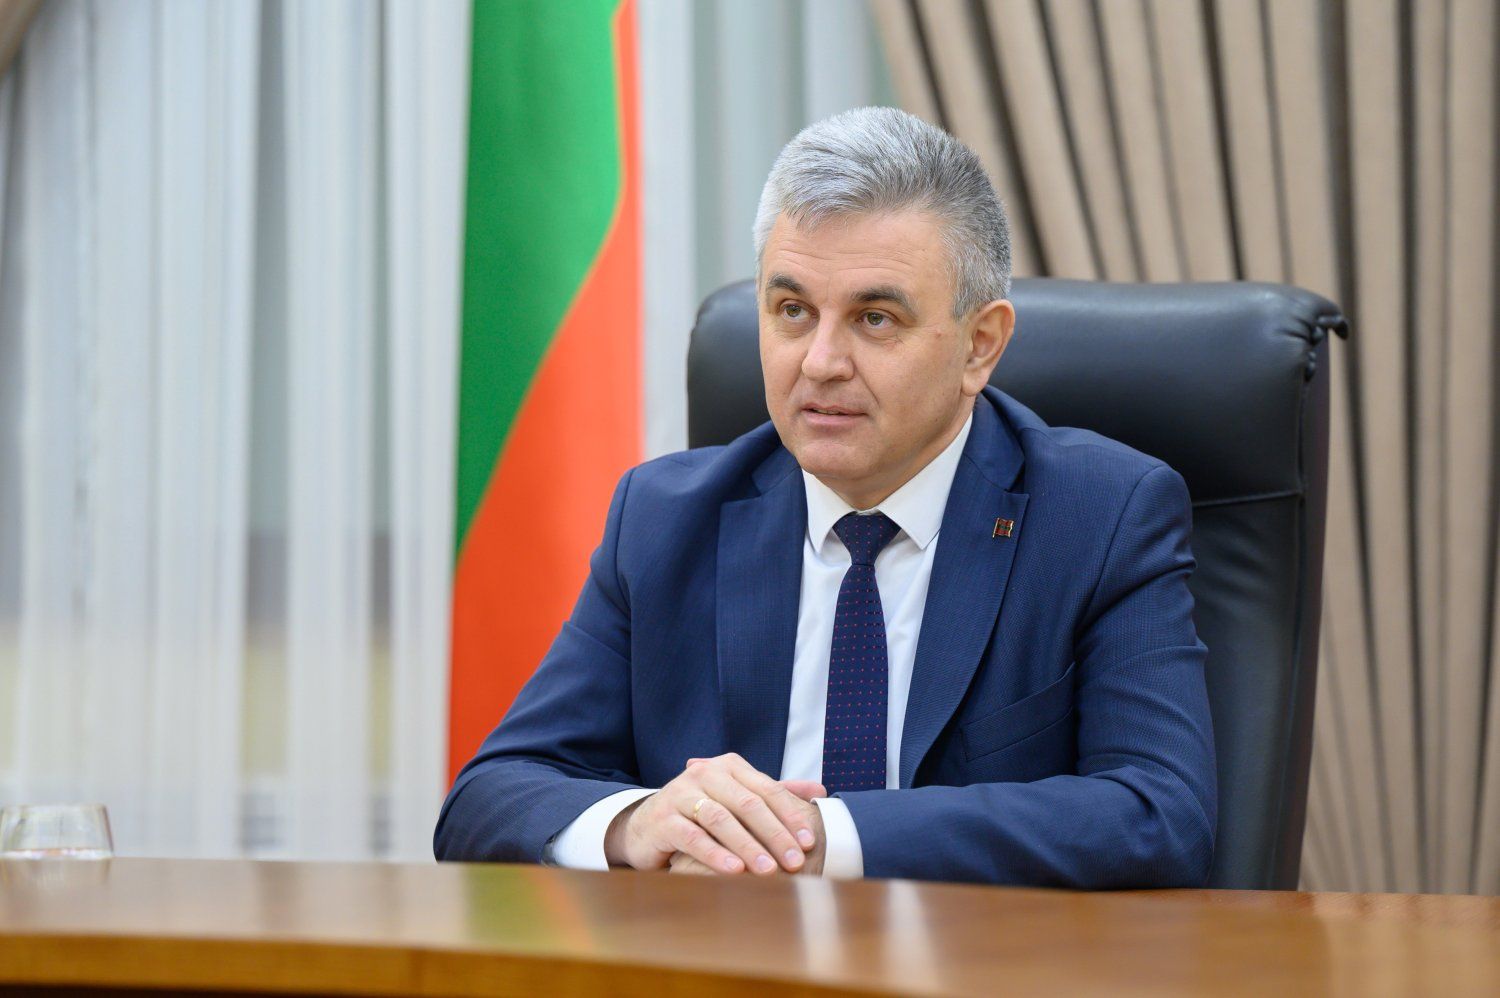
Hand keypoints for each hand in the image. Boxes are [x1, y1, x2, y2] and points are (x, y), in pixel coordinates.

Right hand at [603, 753, 823, 874]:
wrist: (647, 825)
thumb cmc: (699, 812)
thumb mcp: (736, 798)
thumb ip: (774, 793)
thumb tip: (819, 790)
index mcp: (728, 766)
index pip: (767, 789)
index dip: (790, 816)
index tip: (809, 842)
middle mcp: (704, 773)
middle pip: (747, 803)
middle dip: (775, 834)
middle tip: (794, 862)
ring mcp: (681, 794)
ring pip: (721, 819)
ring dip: (748, 846)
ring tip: (768, 871)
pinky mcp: (663, 819)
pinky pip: (693, 836)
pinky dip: (715, 854)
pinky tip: (734, 870)